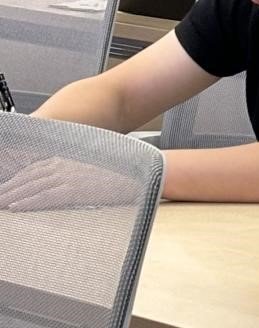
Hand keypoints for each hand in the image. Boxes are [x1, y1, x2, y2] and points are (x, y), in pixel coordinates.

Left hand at [0, 156, 138, 210]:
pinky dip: (28, 202)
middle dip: (7, 189)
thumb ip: (71, 174)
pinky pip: (45, 196)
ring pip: (31, 187)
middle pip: (27, 178)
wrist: (134, 175)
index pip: (32, 170)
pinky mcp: (73, 189)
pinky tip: (15, 208)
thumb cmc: (114, 175)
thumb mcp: (89, 170)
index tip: (2, 189)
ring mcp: (68, 177)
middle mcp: (63, 166)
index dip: (14, 180)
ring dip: (11, 196)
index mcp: (66, 160)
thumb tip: (59, 184)